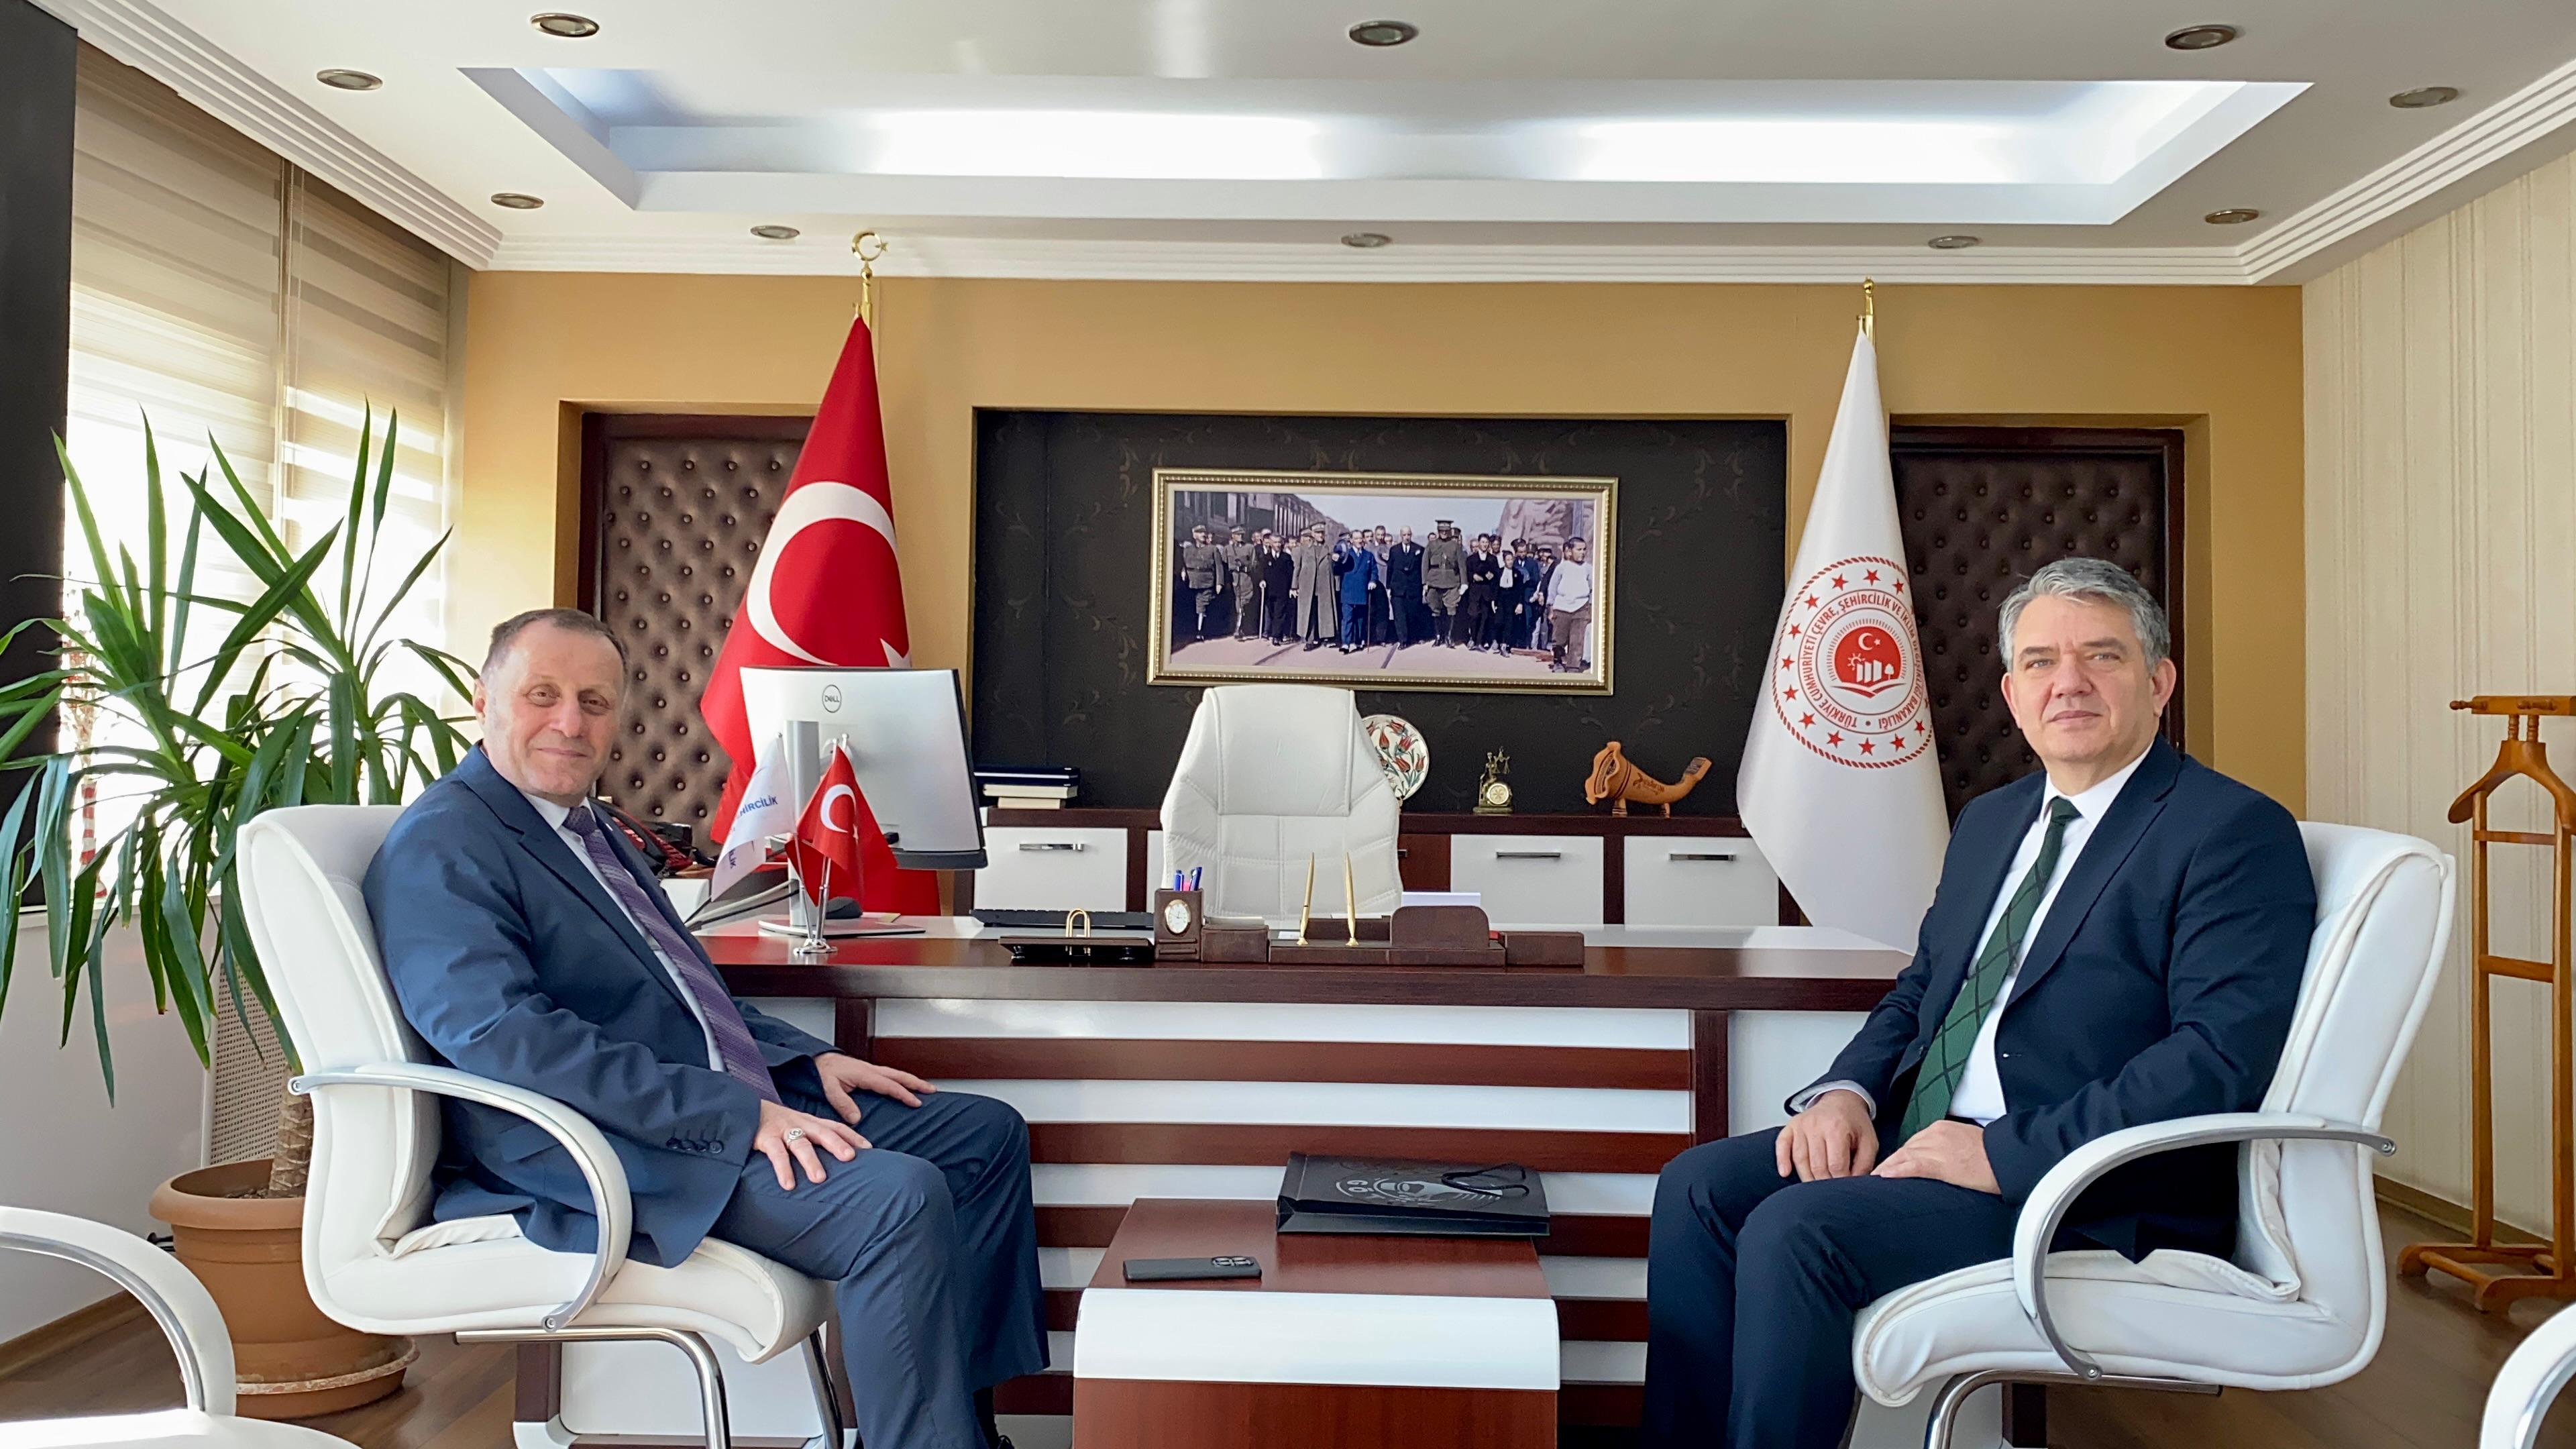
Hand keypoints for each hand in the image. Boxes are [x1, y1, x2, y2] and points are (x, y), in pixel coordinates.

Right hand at [754, 1099, 866, 1189]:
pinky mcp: (766, 1138)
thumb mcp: (800, 1126)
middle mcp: (801, 1124)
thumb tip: (842, 1158)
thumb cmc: (778, 1123)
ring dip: (811, 1161)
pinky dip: (783, 1169)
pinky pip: (776, 1154)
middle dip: (837, 1145)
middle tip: (850, 1158)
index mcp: (811, 1122)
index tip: (869, 1149)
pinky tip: (788, 1185)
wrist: (745, 1109)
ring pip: (800, 1145)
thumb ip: (817, 1138)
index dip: (853, 1137)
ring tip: (820, 1179)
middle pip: (823, 1133)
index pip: (836, 1127)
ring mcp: (784, 1130)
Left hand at [812, 1051, 934, 1124]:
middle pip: (898, 1075)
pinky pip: (890, 1075)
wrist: (816, 1060)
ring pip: (896, 1074)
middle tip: (931, 1090)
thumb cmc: (822, 1073)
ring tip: (925, 1088)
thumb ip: (842, 1103)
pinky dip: (902, 1079)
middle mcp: (870, 1070)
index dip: (903, 1093)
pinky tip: (905, 1085)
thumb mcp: (829, 1089)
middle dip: (916, 1083)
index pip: (889, 1085)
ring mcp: (870, 1069)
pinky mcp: (868, 1071)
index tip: (916, 1102)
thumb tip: (856, 1118)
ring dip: (911, 1080)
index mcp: (864, 1074)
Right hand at [1775, 1089, 1876, 1180]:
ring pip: (1800, 1160)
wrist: (1841, 1101)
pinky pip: (1782, 1145)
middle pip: (1817, 1165)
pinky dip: (1782, 1160)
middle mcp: (1816, 1125)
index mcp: (1837, 1128)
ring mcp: (1801, 1125)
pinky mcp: (1791, 1126)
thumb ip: (1864, 1165)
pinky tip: (1785, 1172)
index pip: (1836, 1165)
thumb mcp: (1869, 1142)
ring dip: (1807, 1178)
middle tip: (1832, 1190)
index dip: (1841, 1181)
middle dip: (1825, 1183)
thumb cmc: (1854, 1123)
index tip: (1844, 1188)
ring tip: (1816, 1186)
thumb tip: (1853, 1185)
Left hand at [1872, 1120, 1999, 1193]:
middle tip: (1875, 1175)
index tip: (1889, 1165)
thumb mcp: (1965, 1144)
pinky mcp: (1943, 1164)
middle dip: (1889, 1162)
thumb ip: (1947, 1148)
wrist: (2008, 1158)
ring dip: (1888, 1168)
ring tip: (1874, 1179)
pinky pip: (1914, 1166)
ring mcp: (1938, 1148)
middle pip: (1905, 1149)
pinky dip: (1898, 1171)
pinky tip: (1885, 1176)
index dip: (1899, 1156)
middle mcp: (1935, 1135)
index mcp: (1941, 1128)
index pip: (1913, 1143)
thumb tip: (1939, 1161)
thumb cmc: (1992, 1155)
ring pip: (1905, 1157)